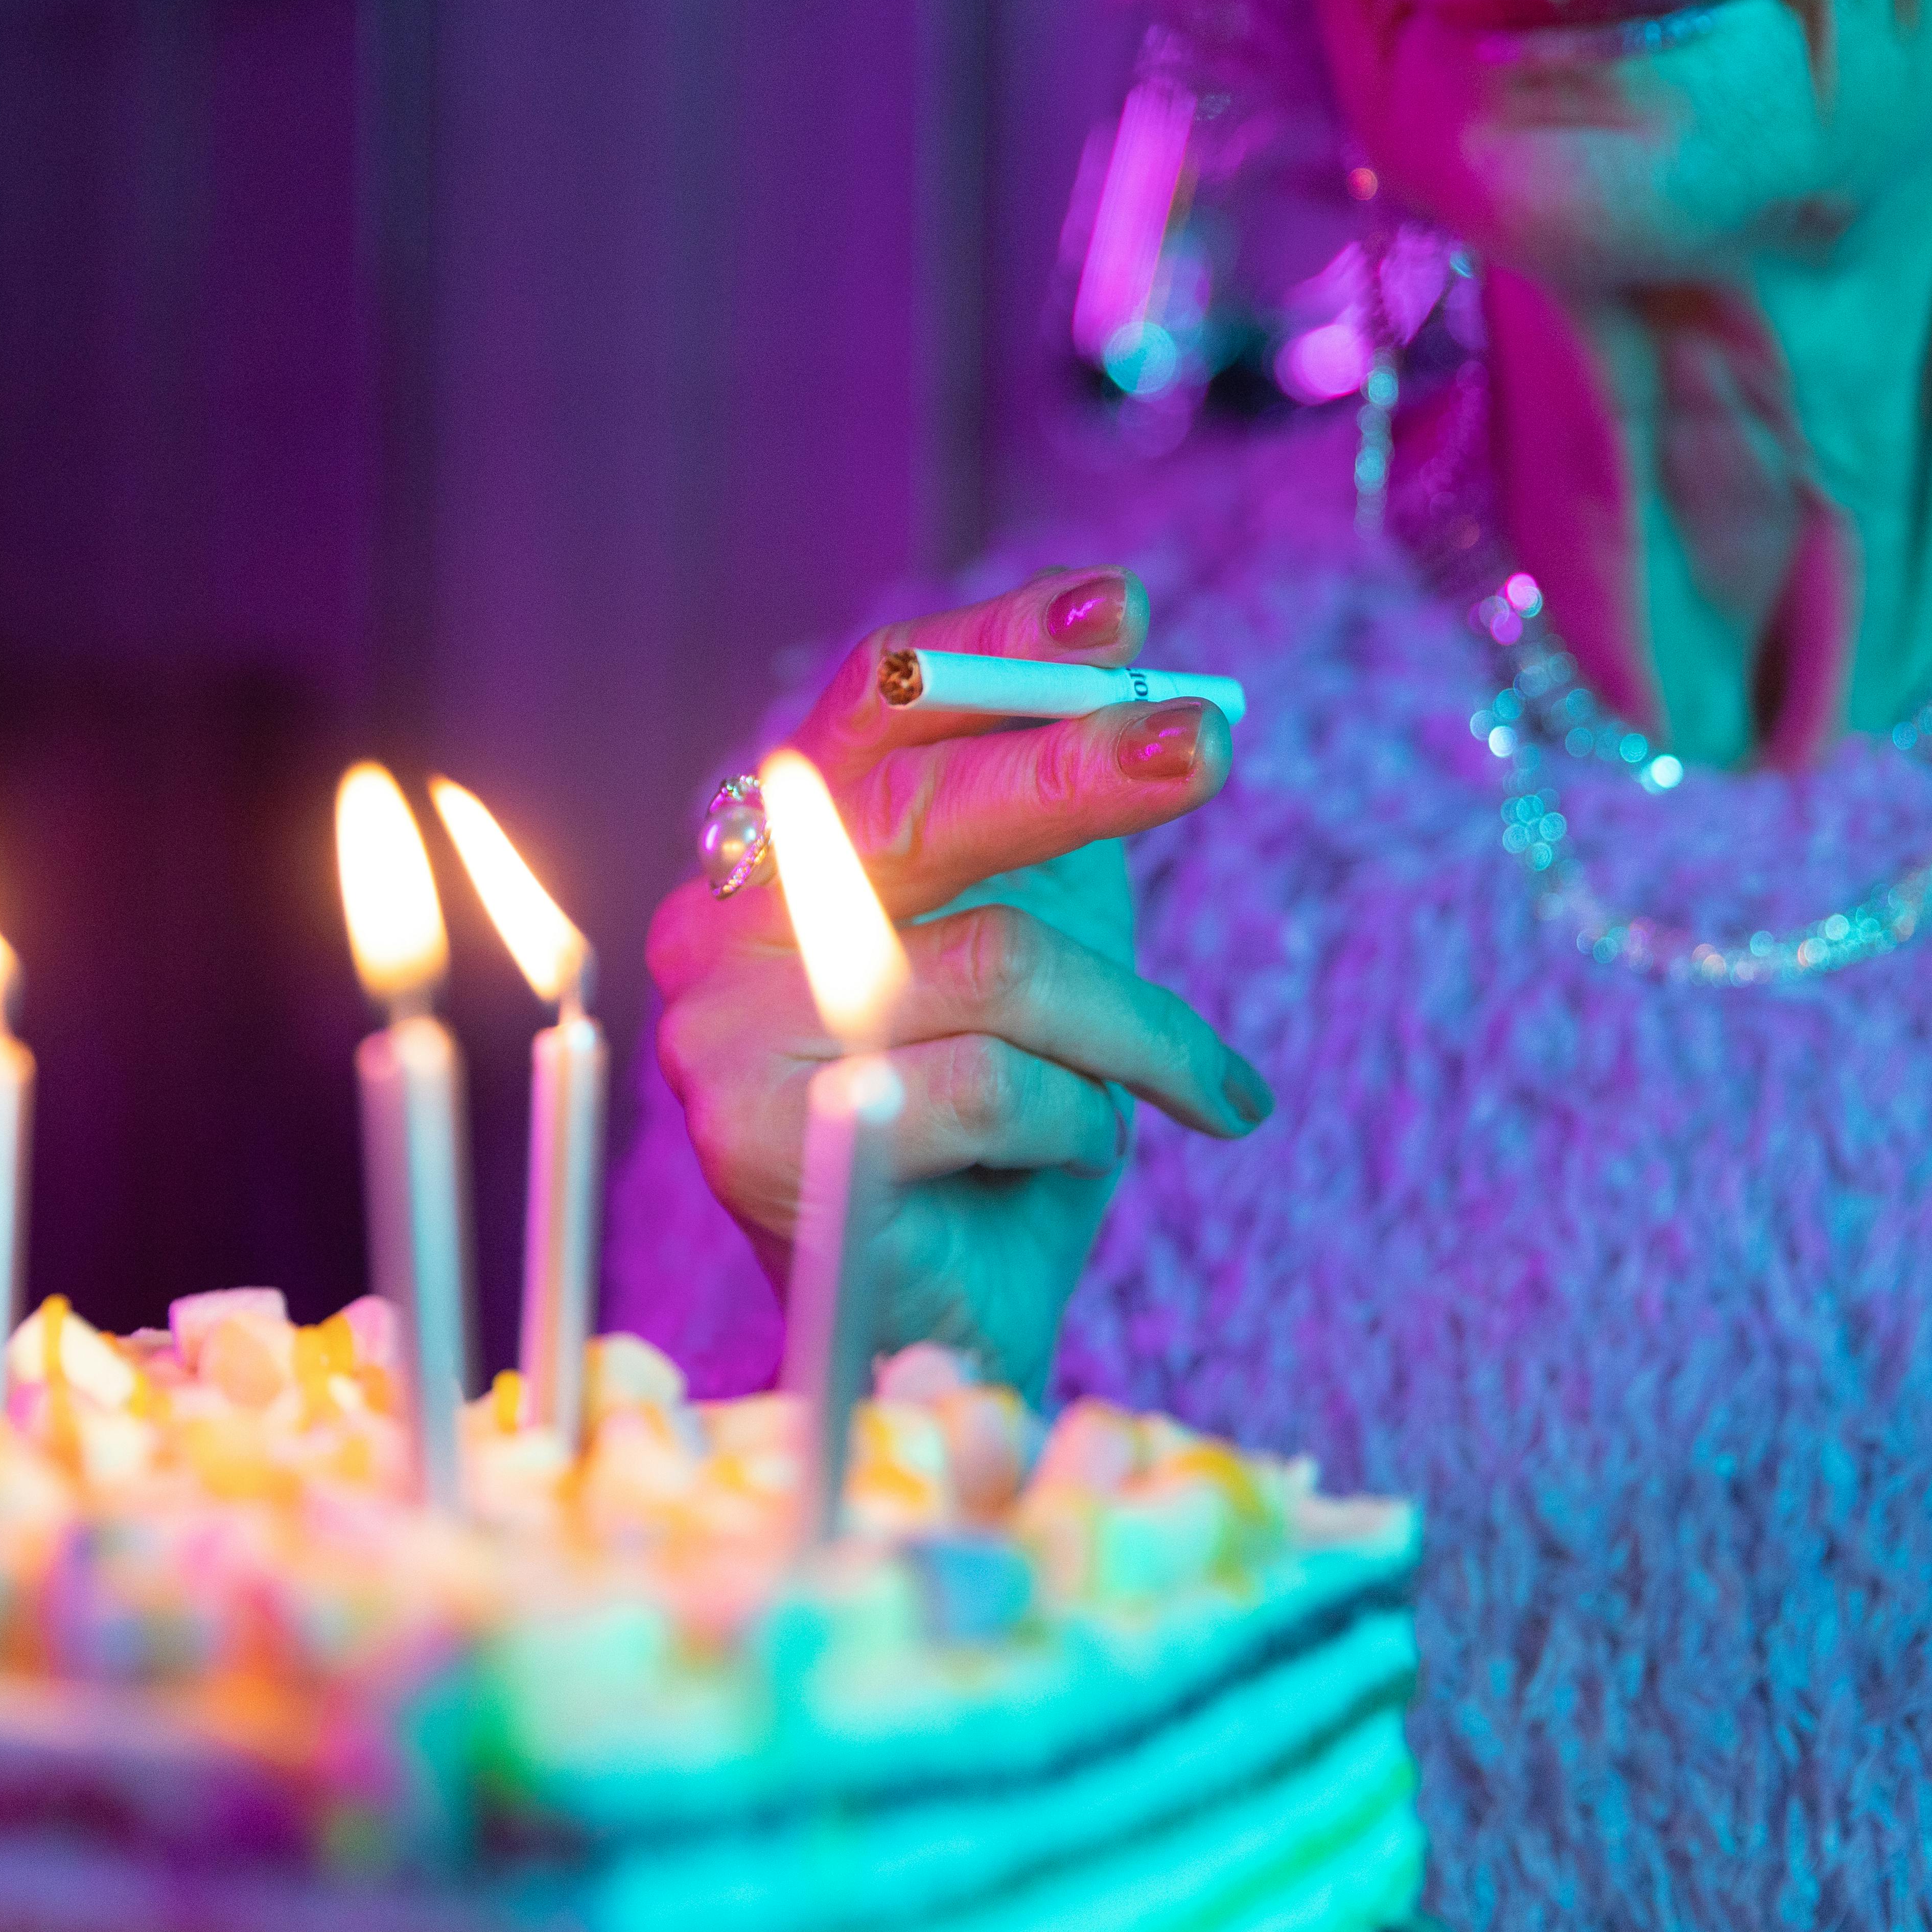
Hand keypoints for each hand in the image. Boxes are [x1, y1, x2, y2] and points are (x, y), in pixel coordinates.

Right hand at [647, 566, 1270, 1395]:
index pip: (879, 703)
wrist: (947, 1323)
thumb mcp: (1043, 937)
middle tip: (1211, 746)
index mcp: (778, 849)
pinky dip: (1078, 1121)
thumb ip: (1061, 823)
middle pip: (920, 806)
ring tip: (1205, 1086)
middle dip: (1080, 768)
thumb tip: (1165, 697)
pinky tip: (1083, 1157)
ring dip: (1136, 1029)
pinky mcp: (753, 1140)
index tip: (1119, 608)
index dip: (996, 646)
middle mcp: (720, 922)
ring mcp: (722, 1030)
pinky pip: (988, 1085)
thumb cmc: (1001, 1124)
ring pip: (991, 961)